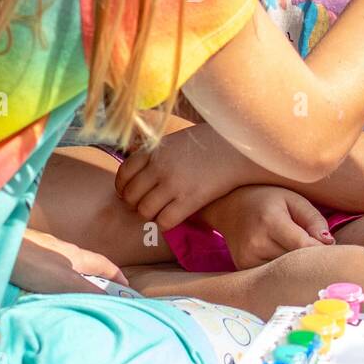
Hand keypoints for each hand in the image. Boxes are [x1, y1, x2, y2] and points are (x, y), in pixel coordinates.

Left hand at [11, 230, 128, 294]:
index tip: (127, 288)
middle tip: (101, 298)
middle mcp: (59, 251)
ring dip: (72, 283)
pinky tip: (43, 294)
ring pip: (63, 269)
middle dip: (95, 279)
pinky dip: (52, 284)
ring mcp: (40, 253)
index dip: (117, 275)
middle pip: (84, 266)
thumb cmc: (31, 262)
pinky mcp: (23, 259)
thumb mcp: (65, 281)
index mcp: (74, 254)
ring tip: (72, 301)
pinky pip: (44, 273)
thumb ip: (88, 291)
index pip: (103, 264)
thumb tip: (112, 300)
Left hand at [115, 126, 252, 229]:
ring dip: (150, 215)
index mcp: (155, 150)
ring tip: (161, 212)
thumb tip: (140, 171)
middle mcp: (160, 167)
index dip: (124, 188)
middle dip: (135, 204)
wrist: (239, 148)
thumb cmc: (210, 143)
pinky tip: (174, 218)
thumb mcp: (177, 140)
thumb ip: (157, 154)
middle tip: (146, 206)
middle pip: (131, 195)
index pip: (124, 174)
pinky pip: (164, 221)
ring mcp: (173, 184)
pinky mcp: (190, 200)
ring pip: (144, 211)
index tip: (129, 194)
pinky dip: (165, 224)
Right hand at [202, 185, 333, 270]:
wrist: (229, 204)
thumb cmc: (267, 199)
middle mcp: (256, 243)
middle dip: (311, 259)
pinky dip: (281, 270)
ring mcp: (247, 258)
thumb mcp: (293, 199)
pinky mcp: (243, 267)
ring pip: (284, 271)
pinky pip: (271, 275)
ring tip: (300, 254)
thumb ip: (313, 219)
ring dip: (296, 266)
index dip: (322, 251)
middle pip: (295, 262)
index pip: (304, 246)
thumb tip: (329, 243)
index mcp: (271, 221)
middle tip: (321, 255)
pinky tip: (284, 260)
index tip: (332, 251)